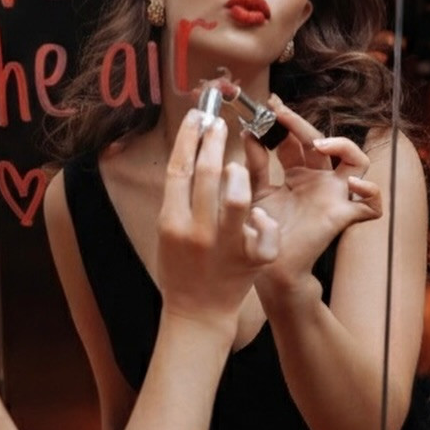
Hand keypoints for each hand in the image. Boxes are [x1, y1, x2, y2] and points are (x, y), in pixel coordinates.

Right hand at [158, 109, 279, 328]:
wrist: (197, 312)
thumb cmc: (180, 268)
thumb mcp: (167, 232)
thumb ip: (178, 199)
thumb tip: (190, 154)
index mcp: (171, 221)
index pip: (179, 169)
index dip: (189, 138)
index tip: (198, 117)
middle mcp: (196, 231)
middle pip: (206, 174)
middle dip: (214, 142)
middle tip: (220, 123)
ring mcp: (225, 246)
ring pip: (237, 197)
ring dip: (239, 173)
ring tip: (236, 163)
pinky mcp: (251, 259)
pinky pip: (262, 230)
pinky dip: (262, 220)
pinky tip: (259, 216)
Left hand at [243, 96, 381, 291]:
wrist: (266, 267)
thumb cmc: (261, 230)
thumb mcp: (254, 192)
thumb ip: (254, 164)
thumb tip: (248, 132)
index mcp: (298, 173)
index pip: (297, 139)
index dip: (286, 120)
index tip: (269, 104)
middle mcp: (319, 181)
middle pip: (323, 142)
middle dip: (302, 125)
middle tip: (281, 114)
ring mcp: (335, 197)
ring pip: (358, 160)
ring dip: (344, 146)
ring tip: (319, 146)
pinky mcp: (343, 217)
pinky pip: (372, 204)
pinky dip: (369, 191)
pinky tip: (350, 183)